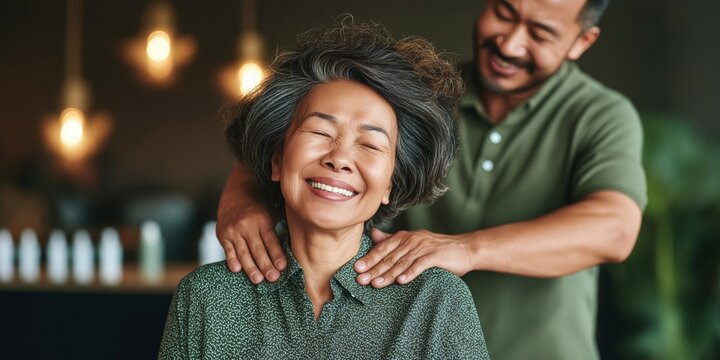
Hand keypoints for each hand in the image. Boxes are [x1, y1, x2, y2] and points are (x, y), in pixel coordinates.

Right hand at [216, 198, 286, 283]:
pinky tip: (237, 270)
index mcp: (262, 219)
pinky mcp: (222, 235)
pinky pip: (228, 250)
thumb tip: (290, 251)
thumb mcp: (270, 213)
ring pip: (243, 252)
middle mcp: (247, 225)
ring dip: (250, 267)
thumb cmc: (258, 208)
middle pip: (257, 249)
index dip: (276, 254)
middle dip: (266, 265)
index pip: (270, 240)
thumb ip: (276, 230)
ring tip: (258, 280)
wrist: (235, 194)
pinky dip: (232, 260)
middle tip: (273, 278)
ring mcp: (233, 230)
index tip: (282, 267)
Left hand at [353, 228, 473, 287]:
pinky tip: (401, 281)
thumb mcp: (413, 242)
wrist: (464, 249)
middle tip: (361, 280)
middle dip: (374, 269)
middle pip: (389, 257)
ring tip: (376, 284)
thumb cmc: (436, 249)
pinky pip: (420, 265)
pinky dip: (410, 273)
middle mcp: (412, 240)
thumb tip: (373, 234)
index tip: (357, 269)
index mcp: (404, 237)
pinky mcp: (435, 256)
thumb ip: (393, 240)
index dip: (369, 259)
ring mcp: (423, 247)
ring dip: (388, 274)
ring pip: (401, 262)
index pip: (383, 248)